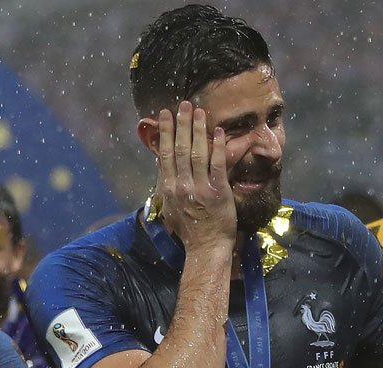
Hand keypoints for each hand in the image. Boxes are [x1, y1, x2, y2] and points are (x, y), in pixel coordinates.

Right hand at [157, 101, 235, 253]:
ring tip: (200, 112)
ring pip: (197, 152)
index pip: (165, 153)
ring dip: (198, 129)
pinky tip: (219, 132)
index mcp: (167, 187)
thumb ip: (167, 187)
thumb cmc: (189, 230)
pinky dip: (218, 146)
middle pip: (180, 148)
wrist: (205, 247)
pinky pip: (218, 164)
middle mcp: (181, 185)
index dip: (166, 132)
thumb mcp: (170, 208)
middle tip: (184, 105)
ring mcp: (200, 187)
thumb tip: (163, 170)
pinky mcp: (218, 192)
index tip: (165, 115)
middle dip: (182, 123)